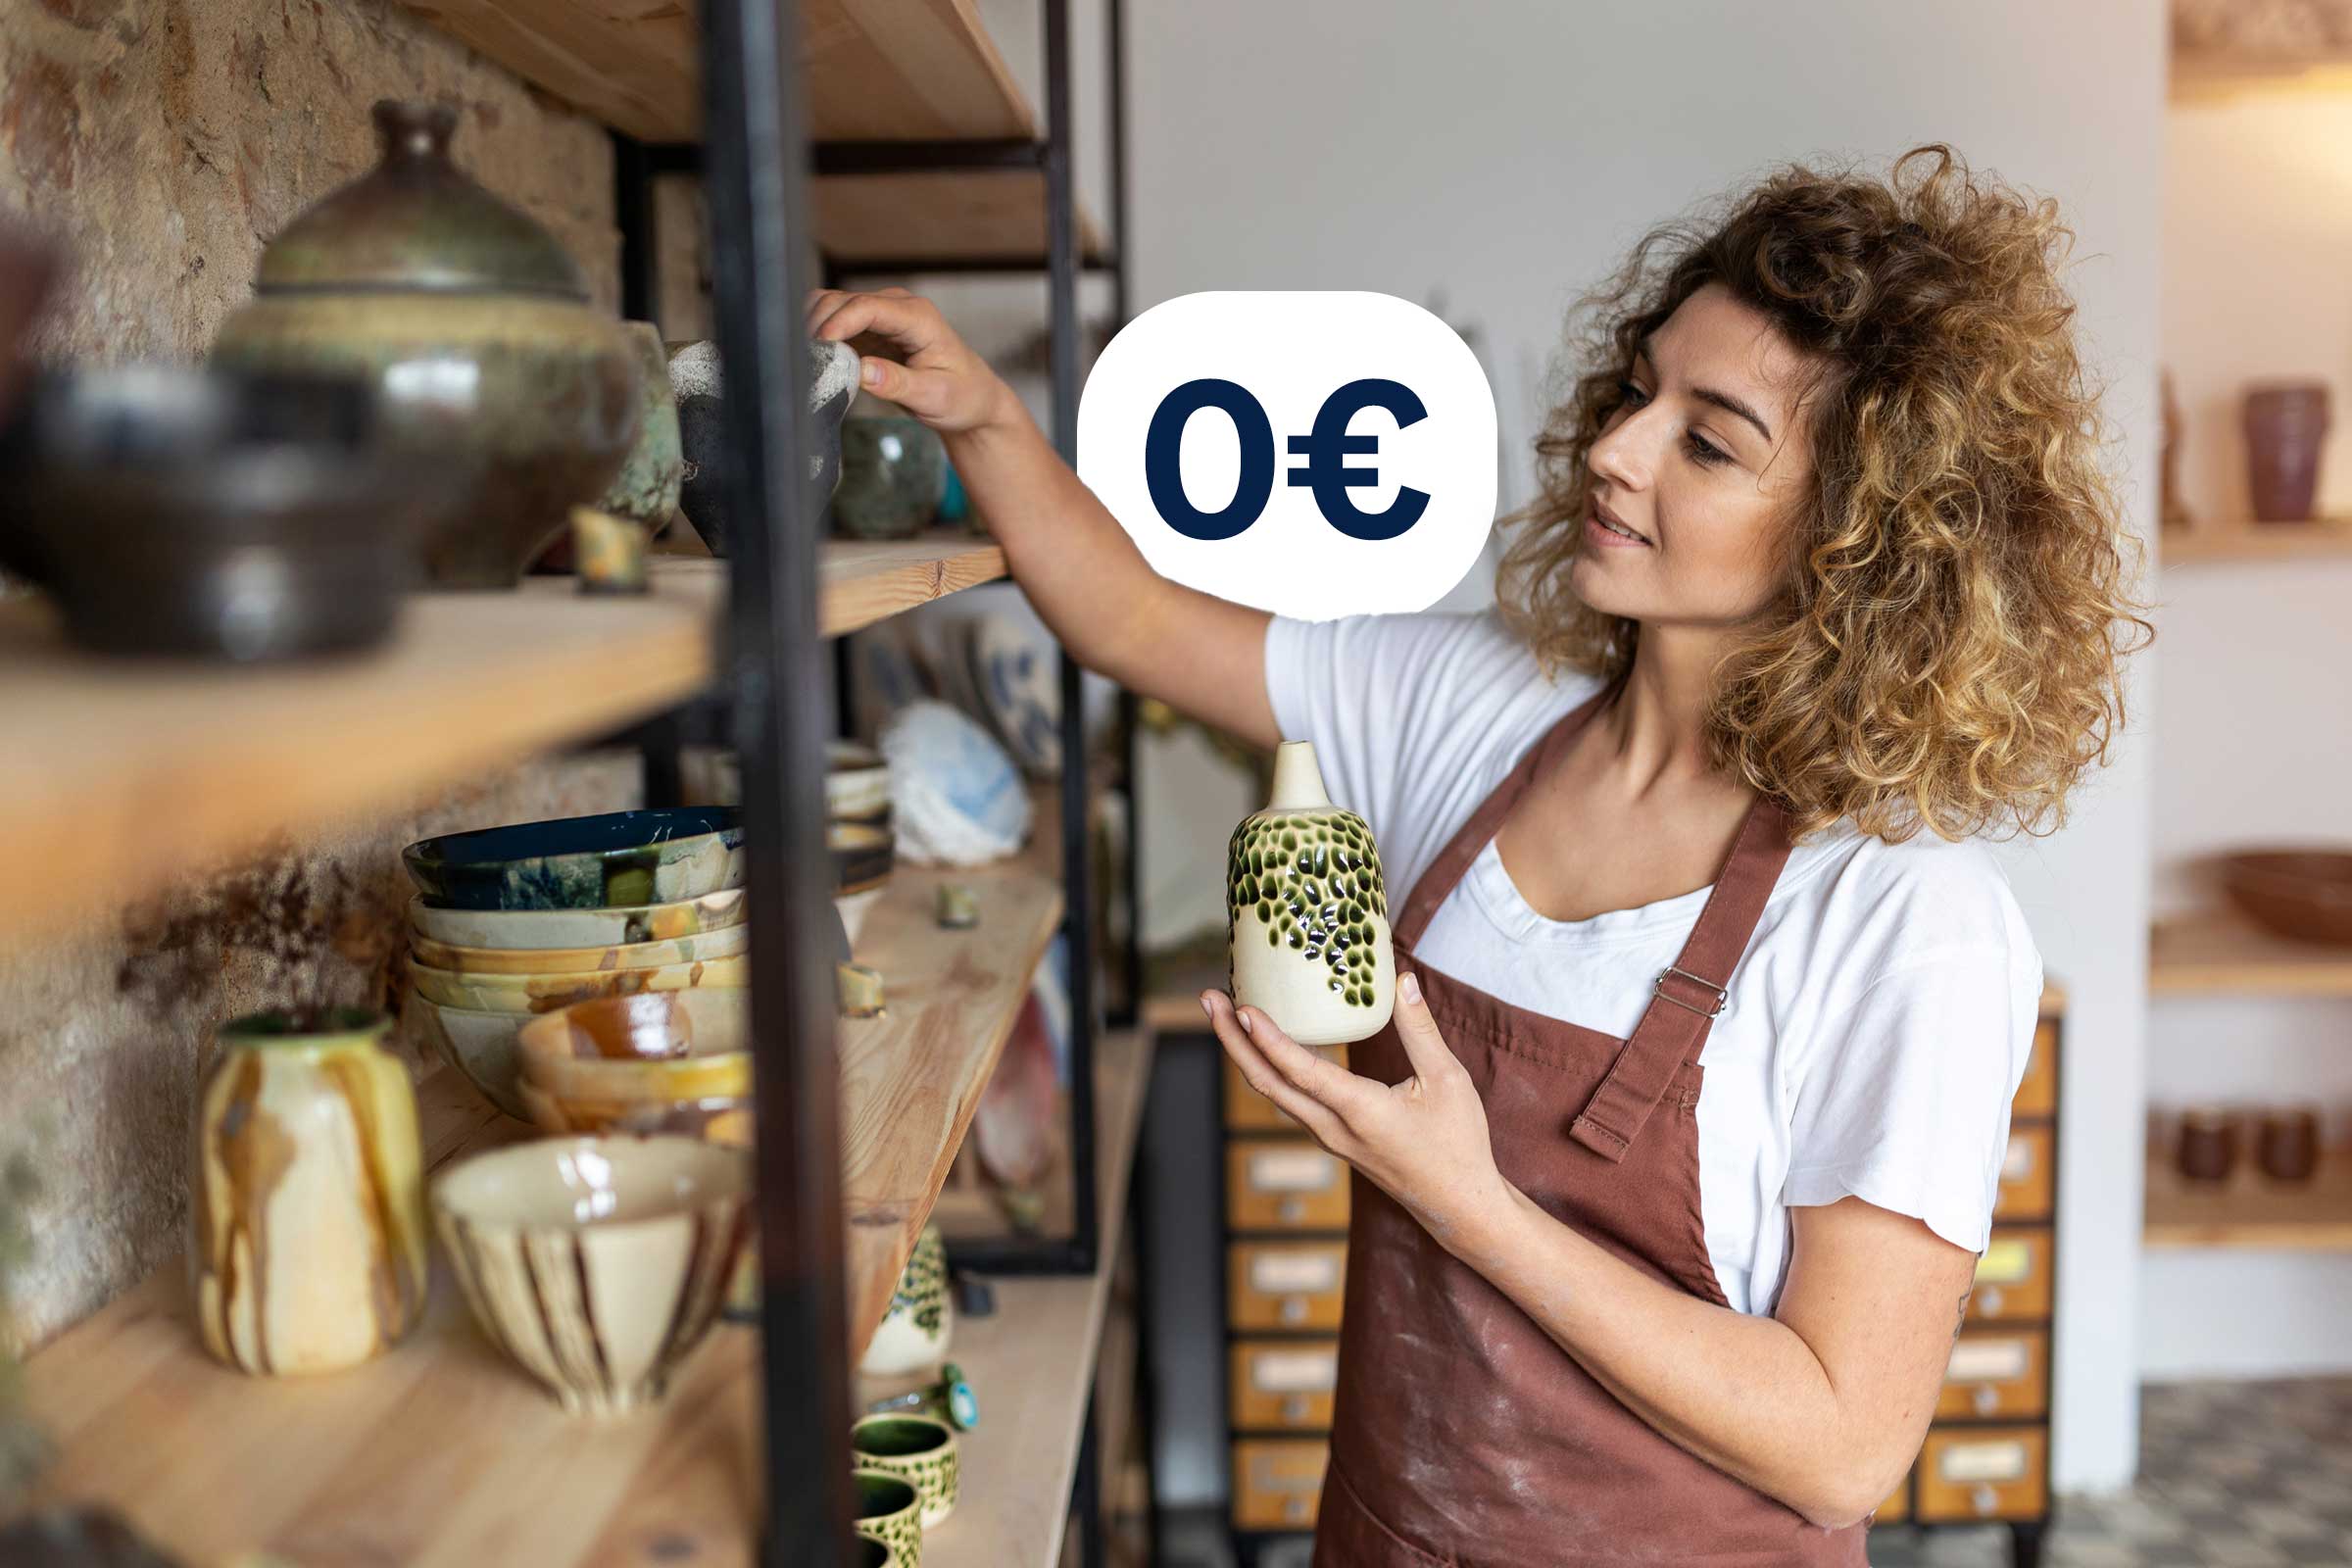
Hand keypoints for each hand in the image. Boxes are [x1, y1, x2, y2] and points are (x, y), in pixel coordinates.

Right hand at [805, 287, 1014, 434]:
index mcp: (918, 317)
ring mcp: (880, 314)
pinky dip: (818, 336)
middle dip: (817, 326)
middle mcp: (897, 307)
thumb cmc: (961, 396)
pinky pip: (833, 322)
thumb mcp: (934, 396)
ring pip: (831, 306)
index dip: (838, 323)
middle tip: (805, 362)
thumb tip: (861, 371)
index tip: (819, 348)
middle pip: (841, 301)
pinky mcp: (868, 329)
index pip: (867, 307)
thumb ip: (897, 383)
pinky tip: (816, 360)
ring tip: (807, 362)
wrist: (972, 398)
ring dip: (813, 329)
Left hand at [1202, 974, 1511, 1252]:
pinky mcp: (1334, 1139)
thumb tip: (1403, 980)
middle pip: (1267, 1082)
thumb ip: (1420, 1029)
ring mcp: (1330, 1137)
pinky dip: (1270, 1069)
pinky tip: (1268, 1045)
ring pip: (1274, 1093)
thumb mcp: (1447, 1080)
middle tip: (1209, 999)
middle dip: (1232, 1039)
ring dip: (1246, 1053)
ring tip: (1229, 1014)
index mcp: (1360, 1112)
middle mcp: (1333, 1128)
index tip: (1241, 1007)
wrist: (1458, 1206)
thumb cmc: (1458, 1144)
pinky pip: (1290, 1101)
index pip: (1299, 1072)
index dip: (1267, 1038)